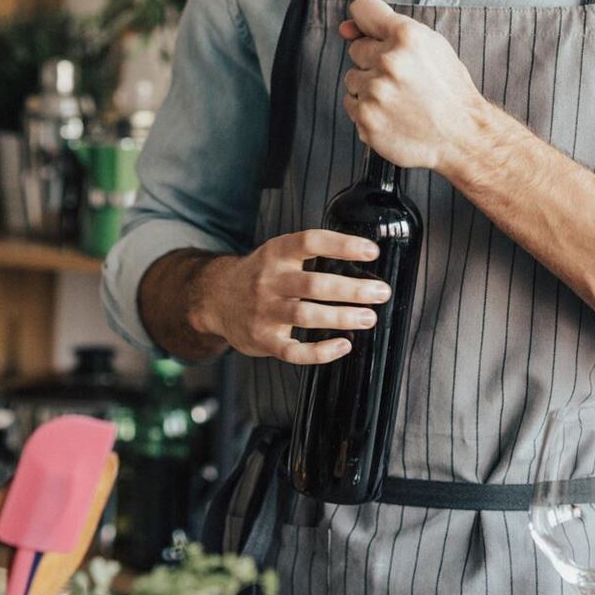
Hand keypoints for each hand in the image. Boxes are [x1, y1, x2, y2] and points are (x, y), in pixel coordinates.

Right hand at [194, 230, 392, 364]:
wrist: (214, 298)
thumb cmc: (258, 275)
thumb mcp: (277, 253)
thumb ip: (309, 253)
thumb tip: (360, 254)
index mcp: (276, 254)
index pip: (311, 242)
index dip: (343, 245)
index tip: (371, 251)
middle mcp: (269, 280)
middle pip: (313, 284)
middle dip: (352, 289)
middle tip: (381, 292)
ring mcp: (264, 311)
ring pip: (306, 316)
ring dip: (342, 317)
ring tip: (369, 317)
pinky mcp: (263, 340)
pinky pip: (294, 351)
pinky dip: (321, 352)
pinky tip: (343, 345)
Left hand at [339, 0, 488, 171]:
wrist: (462, 135)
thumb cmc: (447, 89)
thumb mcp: (431, 47)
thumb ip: (389, 30)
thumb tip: (344, 29)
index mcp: (408, 36)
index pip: (363, 9)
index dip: (364, 23)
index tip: (369, 33)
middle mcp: (389, 61)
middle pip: (356, 48)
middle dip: (373, 61)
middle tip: (402, 78)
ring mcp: (376, 92)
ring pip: (352, 78)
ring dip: (369, 86)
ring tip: (399, 98)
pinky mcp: (367, 118)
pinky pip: (351, 103)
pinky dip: (367, 108)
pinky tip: (392, 114)